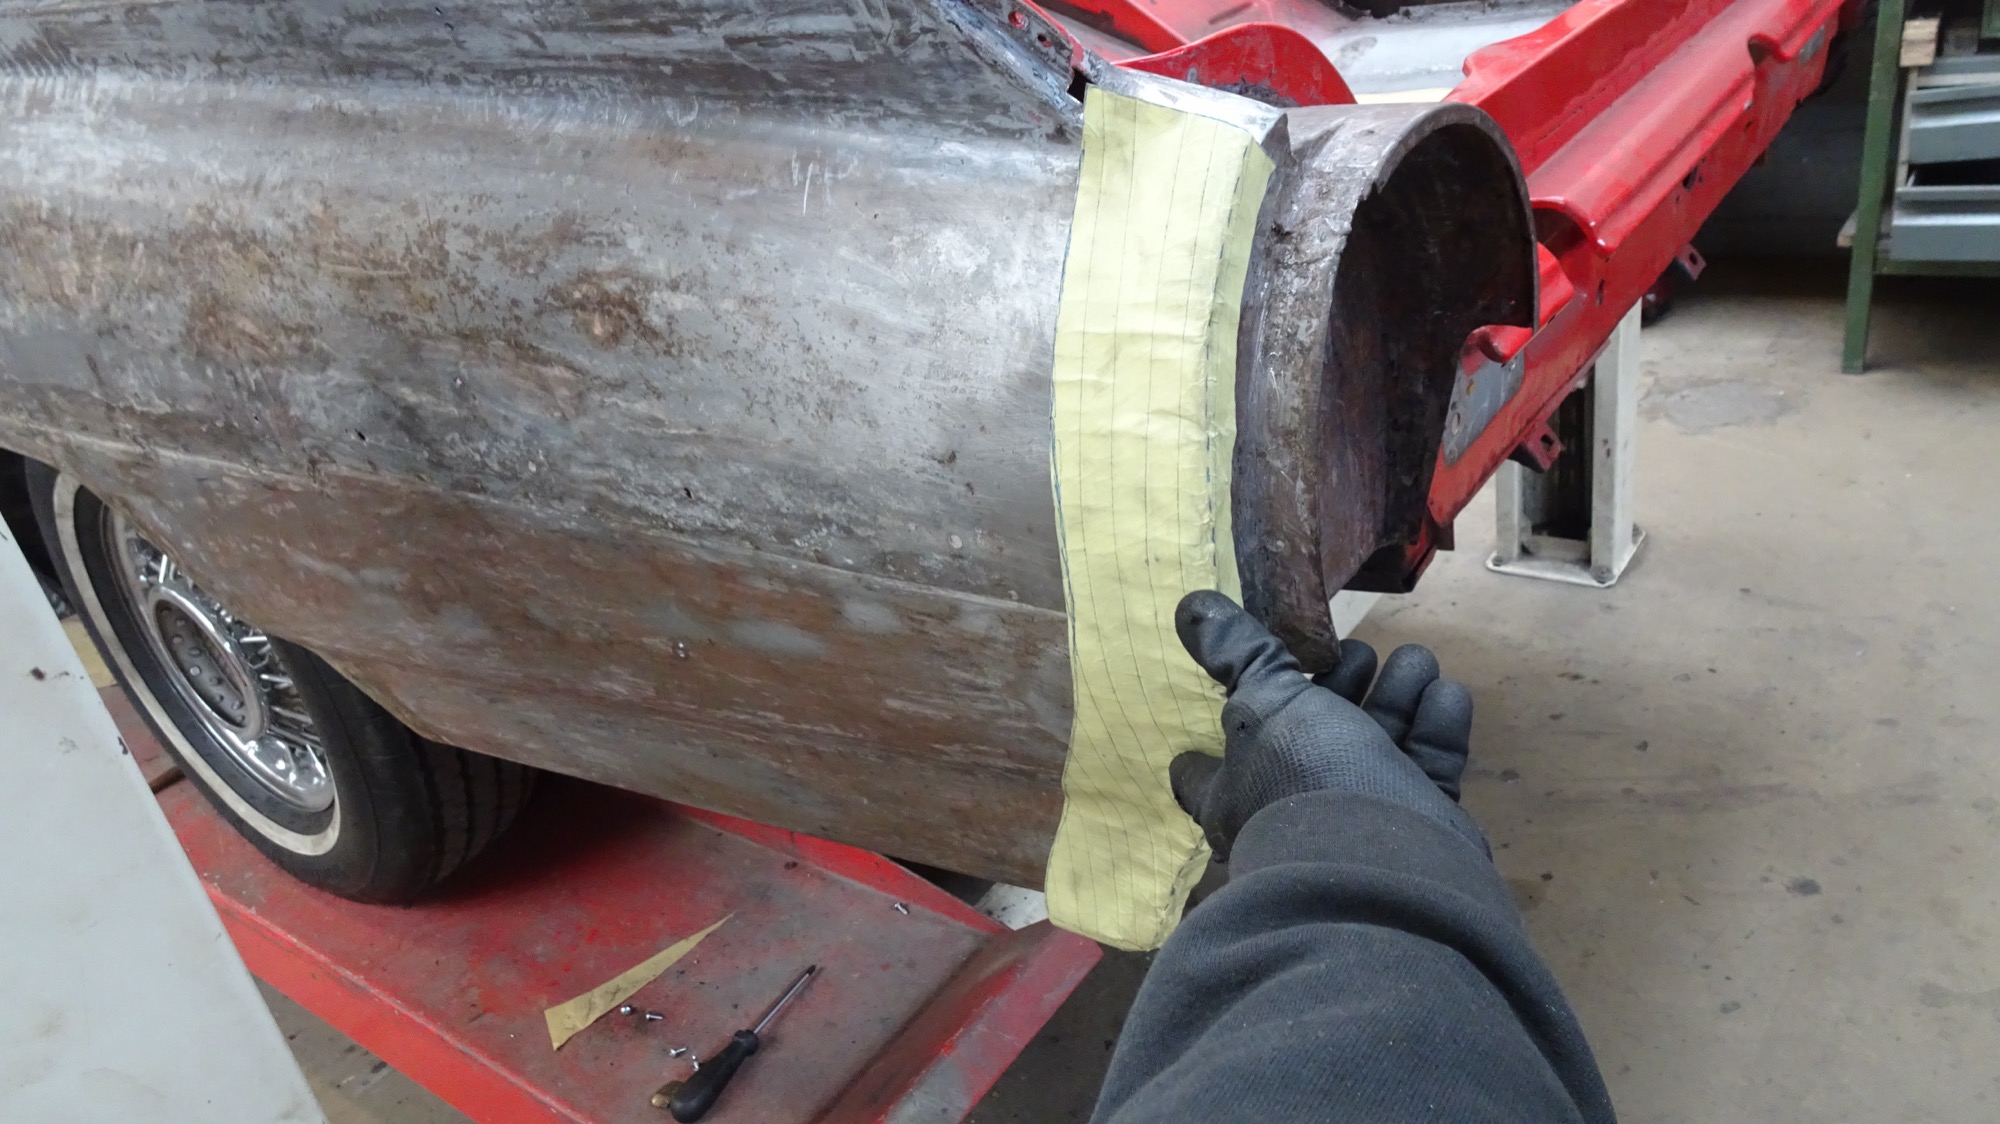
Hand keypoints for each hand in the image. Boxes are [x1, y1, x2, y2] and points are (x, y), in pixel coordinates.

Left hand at [1169, 590, 1480, 859]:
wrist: (1389, 870)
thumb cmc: (1307, 779)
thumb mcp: (1262, 705)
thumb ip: (1235, 655)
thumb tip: (1187, 606)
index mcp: (1238, 791)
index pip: (1204, 768)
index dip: (1211, 732)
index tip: (1226, 690)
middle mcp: (1294, 805)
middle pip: (1316, 733)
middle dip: (1341, 684)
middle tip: (1358, 653)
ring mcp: (1361, 815)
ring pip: (1380, 742)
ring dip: (1399, 694)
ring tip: (1416, 659)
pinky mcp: (1418, 824)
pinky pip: (1427, 766)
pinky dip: (1438, 727)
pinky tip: (1446, 692)